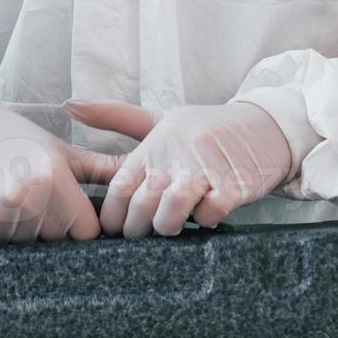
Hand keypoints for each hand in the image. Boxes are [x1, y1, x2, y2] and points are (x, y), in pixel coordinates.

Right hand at [0, 97, 111, 244]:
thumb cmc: (15, 138)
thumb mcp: (62, 151)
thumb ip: (105, 169)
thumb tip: (149, 176)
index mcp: (51, 175)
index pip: (84, 231)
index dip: (76, 221)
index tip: (61, 203)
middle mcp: (23, 194)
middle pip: (55, 238)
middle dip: (48, 224)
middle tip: (27, 194)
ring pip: (26, 244)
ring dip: (20, 228)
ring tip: (6, 196)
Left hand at [63, 100, 292, 237]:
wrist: (268, 125)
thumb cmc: (209, 129)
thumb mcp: (163, 118)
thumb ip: (116, 116)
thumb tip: (69, 104)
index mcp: (155, 143)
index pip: (120, 188)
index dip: (116, 217)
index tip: (121, 228)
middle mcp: (176, 155)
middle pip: (142, 205)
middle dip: (140, 229)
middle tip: (148, 233)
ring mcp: (206, 170)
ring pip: (171, 212)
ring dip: (170, 226)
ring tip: (176, 226)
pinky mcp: (234, 184)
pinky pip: (210, 214)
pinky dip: (206, 221)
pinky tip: (208, 216)